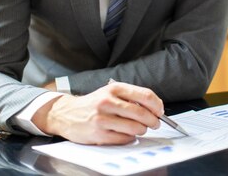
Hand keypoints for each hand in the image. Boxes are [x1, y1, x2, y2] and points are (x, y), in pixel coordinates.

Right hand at [32, 81, 162, 144]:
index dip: (157, 105)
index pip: (145, 95)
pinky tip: (125, 134)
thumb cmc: (94, 104)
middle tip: (154, 123)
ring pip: (135, 127)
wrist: (67, 114)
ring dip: (142, 130)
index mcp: (115, 88)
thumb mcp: (111, 92)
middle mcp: (108, 101)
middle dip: (153, 121)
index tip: (160, 111)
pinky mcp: (99, 134)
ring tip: (139, 128)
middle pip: (142, 113)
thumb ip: (131, 97)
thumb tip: (156, 107)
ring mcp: (103, 118)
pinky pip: (125, 139)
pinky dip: (130, 138)